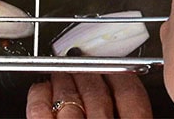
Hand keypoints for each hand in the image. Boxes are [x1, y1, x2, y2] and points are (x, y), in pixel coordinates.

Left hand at [26, 72, 151, 118]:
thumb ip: (134, 116)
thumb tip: (132, 96)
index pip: (132, 98)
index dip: (124, 78)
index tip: (118, 67)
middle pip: (99, 95)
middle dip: (91, 73)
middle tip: (86, 60)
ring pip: (69, 99)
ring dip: (65, 79)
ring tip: (62, 70)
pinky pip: (40, 111)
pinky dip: (40, 96)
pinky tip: (41, 88)